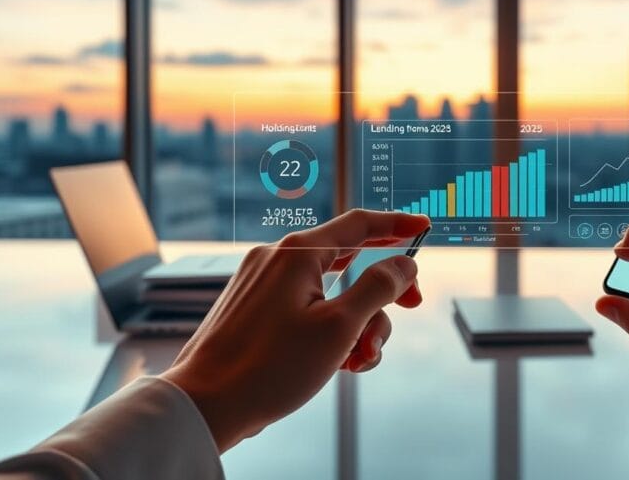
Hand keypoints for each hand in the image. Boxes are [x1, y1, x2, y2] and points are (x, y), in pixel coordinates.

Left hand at [161, 209, 429, 451]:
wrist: (204, 405)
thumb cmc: (269, 366)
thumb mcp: (339, 327)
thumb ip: (379, 287)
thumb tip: (404, 263)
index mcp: (298, 254)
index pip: (359, 223)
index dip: (397, 224)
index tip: (425, 226)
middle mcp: (278, 260)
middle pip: (350, 261)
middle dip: (382, 293)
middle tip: (410, 307)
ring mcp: (264, 285)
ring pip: (331, 293)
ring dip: (357, 324)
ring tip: (359, 361)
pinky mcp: (257, 311)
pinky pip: (308, 310)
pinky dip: (330, 332)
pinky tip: (338, 364)